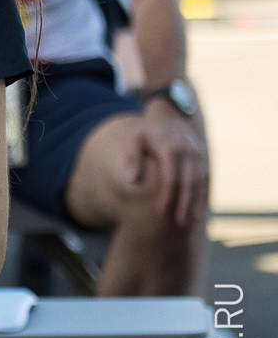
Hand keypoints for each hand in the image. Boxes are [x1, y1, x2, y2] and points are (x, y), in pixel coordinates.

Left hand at [134, 99, 207, 228]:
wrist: (172, 114)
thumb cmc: (149, 130)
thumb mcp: (136, 139)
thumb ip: (132, 158)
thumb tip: (131, 181)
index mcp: (170, 149)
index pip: (170, 178)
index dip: (167, 196)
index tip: (160, 212)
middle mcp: (188, 153)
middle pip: (188, 183)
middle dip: (184, 204)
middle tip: (179, 223)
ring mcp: (198, 156)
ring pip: (200, 183)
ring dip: (197, 202)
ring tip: (192, 221)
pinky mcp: (203, 159)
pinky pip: (205, 179)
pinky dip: (203, 195)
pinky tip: (199, 209)